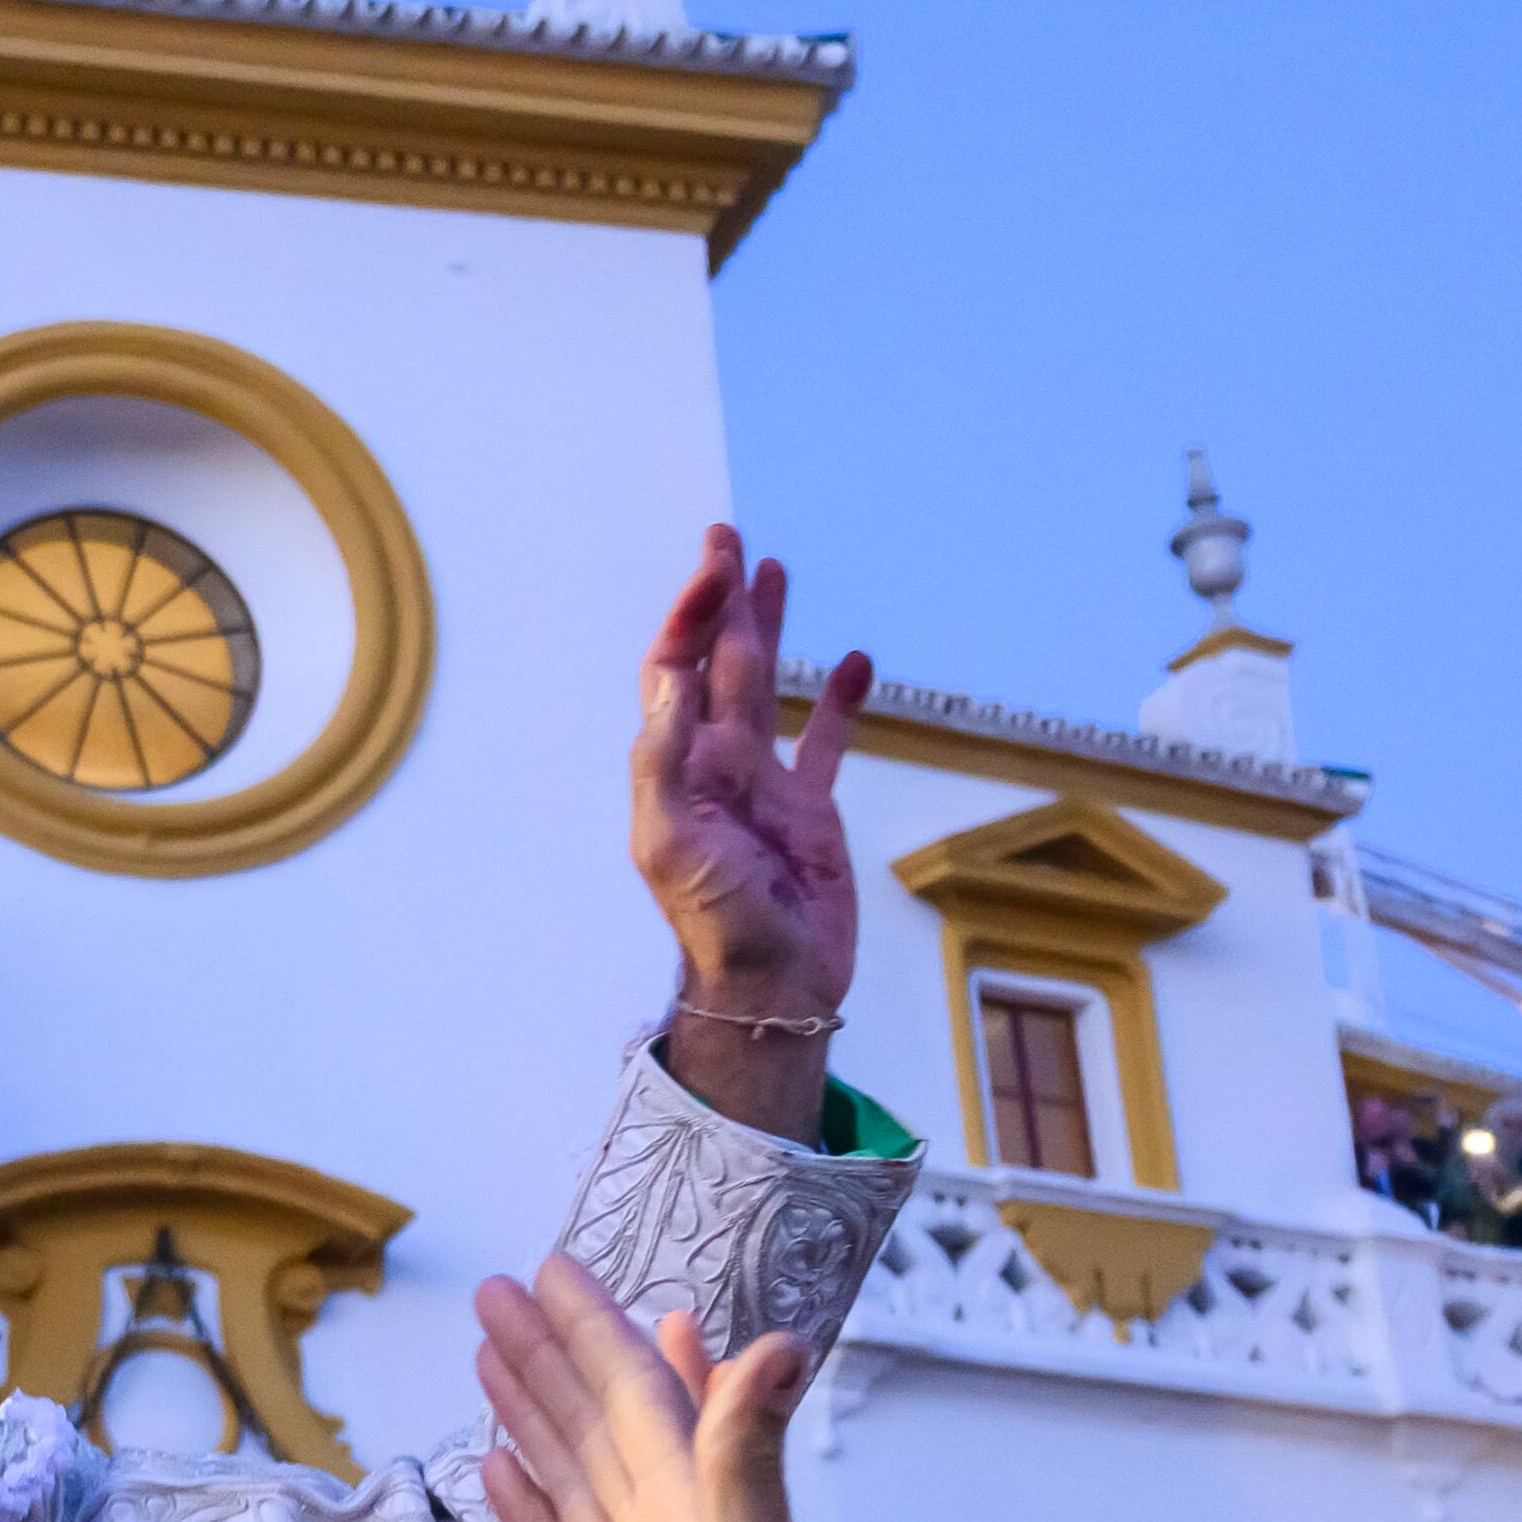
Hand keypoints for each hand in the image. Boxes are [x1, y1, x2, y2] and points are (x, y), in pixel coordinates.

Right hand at [471, 1258, 908, 1521]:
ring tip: (487, 1355)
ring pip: (573, 1479)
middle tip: (495, 1291)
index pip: (635, 1395)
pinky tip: (496, 1470)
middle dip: (551, 1354)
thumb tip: (773, 1341)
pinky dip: (526, 1508)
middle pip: (596, 1423)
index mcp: (701, 1513)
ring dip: (534, 1415)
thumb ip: (749, 1466)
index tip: (551, 1267)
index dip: (594, 1329)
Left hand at [629, 526, 867, 1139]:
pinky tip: (856, 663)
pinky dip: (838, 702)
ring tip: (773, 573)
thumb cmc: (714, 919)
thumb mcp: (669, 840)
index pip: (675, 670)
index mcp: (676, 765)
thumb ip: (665, 758)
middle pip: (717, 662)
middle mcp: (715, 764)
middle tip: (728, 538)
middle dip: (720, 601)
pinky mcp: (809, 813)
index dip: (689, 616)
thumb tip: (673, 677)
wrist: (770, 983)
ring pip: (765, 687)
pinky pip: (824, 743)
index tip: (715, 569)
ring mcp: (763, 785)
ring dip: (767, 631)